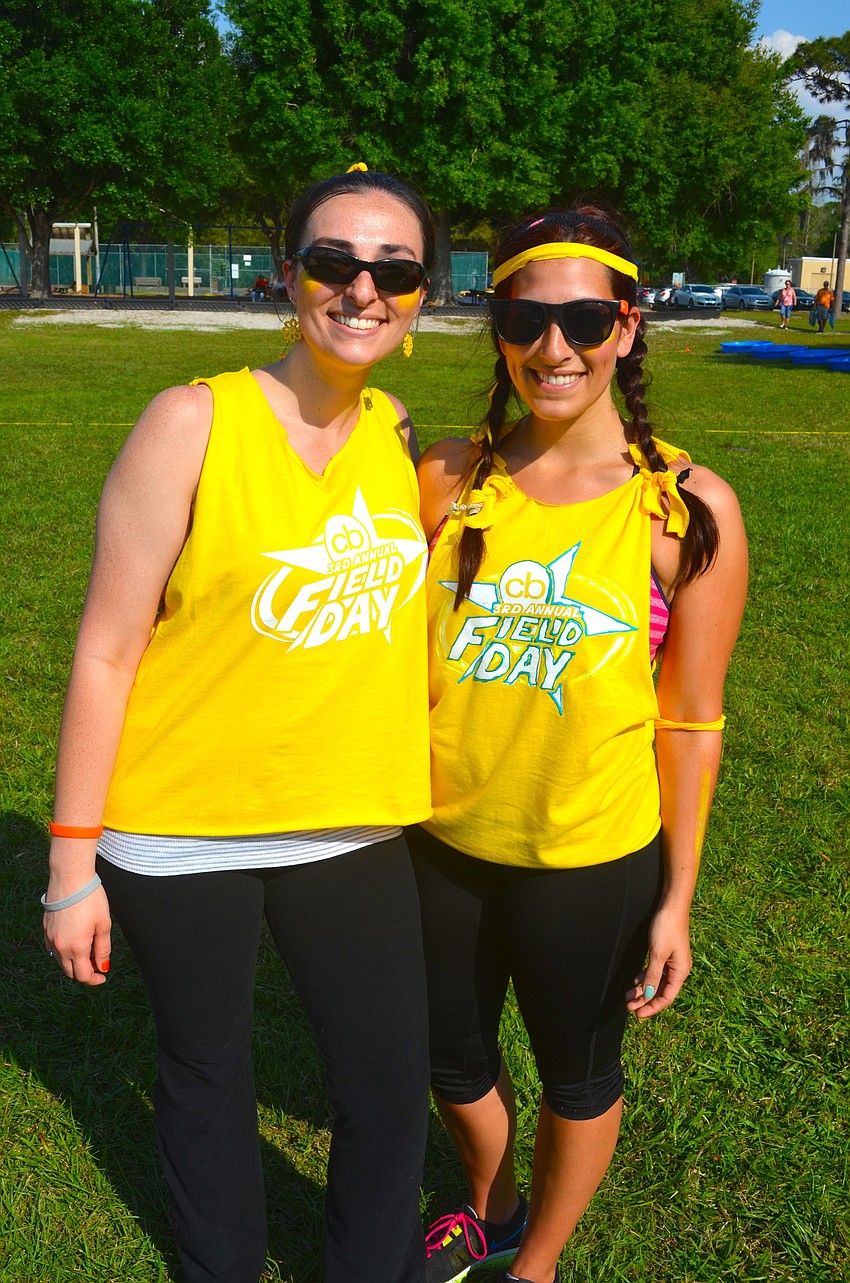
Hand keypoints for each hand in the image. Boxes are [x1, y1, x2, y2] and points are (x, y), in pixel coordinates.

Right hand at [44, 886, 111, 985]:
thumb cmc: (90, 899)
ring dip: (74, 962)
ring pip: (61, 961)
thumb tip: (103, 966)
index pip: (83, 976)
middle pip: (71, 972)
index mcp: (77, 947)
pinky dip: (64, 952)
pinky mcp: (46, 930)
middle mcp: (60, 947)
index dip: (94, 979)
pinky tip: (75, 941)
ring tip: (88, 950)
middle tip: (97, 962)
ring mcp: (51, 939)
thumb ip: (103, 949)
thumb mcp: (103, 924)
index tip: (102, 976)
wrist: (70, 879)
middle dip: (84, 972)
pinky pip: (53, 949)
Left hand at [626, 903, 691, 1019]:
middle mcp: (678, 969)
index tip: (637, 1014)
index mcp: (680, 972)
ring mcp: (672, 962)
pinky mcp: (665, 954)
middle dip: (644, 1000)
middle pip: (660, 992)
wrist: (671, 906)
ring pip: (656, 982)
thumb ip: (652, 975)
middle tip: (628, 1006)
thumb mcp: (657, 953)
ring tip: (627, 996)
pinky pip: (655, 972)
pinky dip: (645, 978)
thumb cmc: (667, 927)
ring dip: (642, 990)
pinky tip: (635, 981)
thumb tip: (648, 996)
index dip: (652, 1007)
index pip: (666, 997)